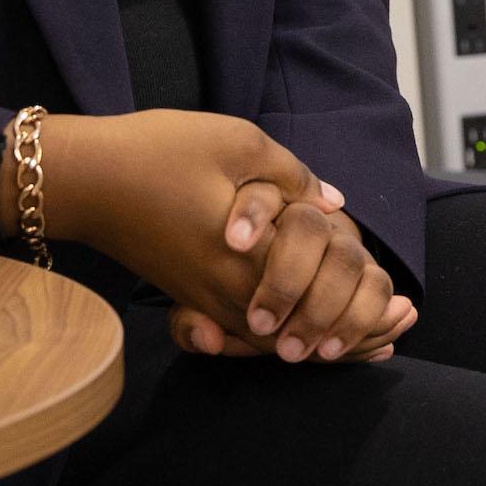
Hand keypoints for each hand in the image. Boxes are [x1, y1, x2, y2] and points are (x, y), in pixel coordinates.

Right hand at [32, 111, 417, 365]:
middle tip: (396, 337)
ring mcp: (202, 297)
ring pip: (271, 338)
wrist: (82, 179)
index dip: (363, 306)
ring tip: (363, 343)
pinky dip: (278, 335)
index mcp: (248, 254)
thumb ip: (293, 175)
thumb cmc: (156, 152)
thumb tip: (333, 207)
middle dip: (351, 334)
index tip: (403, 313)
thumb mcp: (236, 142)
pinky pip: (240, 331)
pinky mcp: (185, 294)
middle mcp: (227, 288)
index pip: (320, 293)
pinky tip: (298, 331)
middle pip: (302, 328)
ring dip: (317, 337)